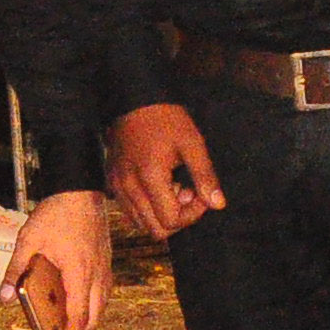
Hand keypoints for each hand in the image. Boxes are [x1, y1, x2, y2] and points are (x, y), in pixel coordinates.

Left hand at [1, 190, 114, 329]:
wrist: (80, 189)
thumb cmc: (57, 213)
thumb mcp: (29, 240)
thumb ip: (17, 270)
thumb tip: (4, 297)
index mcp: (78, 272)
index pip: (78, 316)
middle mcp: (96, 274)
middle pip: (94, 318)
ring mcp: (104, 268)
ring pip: (101, 306)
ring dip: (87, 321)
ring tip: (66, 327)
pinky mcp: (105, 261)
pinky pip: (102, 292)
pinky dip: (92, 305)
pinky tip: (76, 302)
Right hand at [107, 103, 229, 242]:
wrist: (133, 98)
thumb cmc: (165, 118)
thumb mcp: (192, 143)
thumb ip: (205, 176)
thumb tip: (218, 204)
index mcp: (149, 177)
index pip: (171, 221)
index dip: (192, 214)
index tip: (199, 192)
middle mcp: (128, 187)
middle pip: (155, 230)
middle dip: (177, 218)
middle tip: (187, 191)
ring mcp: (116, 186)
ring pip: (140, 224)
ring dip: (161, 214)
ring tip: (172, 187)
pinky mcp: (111, 182)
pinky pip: (129, 211)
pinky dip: (146, 208)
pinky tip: (157, 186)